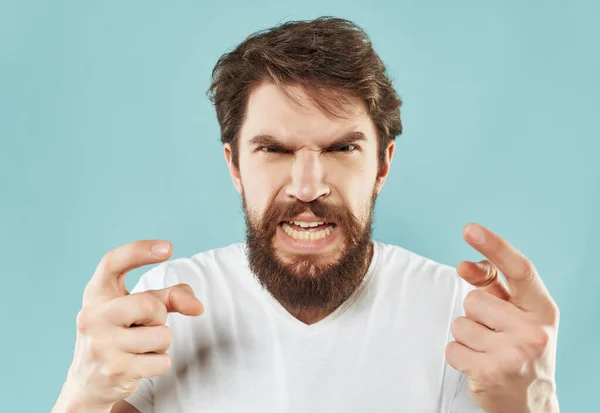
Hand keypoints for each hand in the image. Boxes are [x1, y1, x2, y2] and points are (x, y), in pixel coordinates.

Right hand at [60, 240, 203, 411]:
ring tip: (141, 347)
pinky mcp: (114, 370)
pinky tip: (139, 365)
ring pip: (162, 335)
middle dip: (160, 316)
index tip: (169, 248)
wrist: (88, 384)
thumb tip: (197, 306)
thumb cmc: (119, 335)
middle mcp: (92, 316)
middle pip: (149, 305)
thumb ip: (168, 297)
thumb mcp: (137, 310)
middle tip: (147, 325)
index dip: (140, 251)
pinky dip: (159, 363)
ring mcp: (100, 344)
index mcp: (96, 293)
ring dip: (161, 342)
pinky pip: (162, 361)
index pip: (113, 262)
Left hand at [445, 223, 559, 412]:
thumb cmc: (518, 348)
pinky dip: (459, 356)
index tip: (470, 229)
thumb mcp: (517, 315)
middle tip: (494, 337)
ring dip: (467, 338)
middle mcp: (534, 329)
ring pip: (460, 324)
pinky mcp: (492, 371)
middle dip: (476, 317)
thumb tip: (464, 266)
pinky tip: (479, 366)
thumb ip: (494, 287)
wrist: (529, 403)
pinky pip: (452, 348)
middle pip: (474, 300)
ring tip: (488, 352)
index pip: (519, 269)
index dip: (494, 246)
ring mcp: (515, 352)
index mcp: (542, 308)